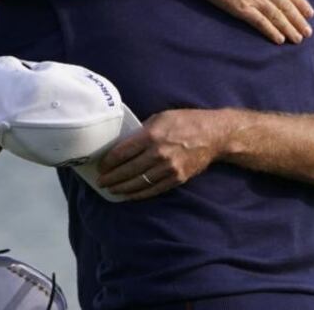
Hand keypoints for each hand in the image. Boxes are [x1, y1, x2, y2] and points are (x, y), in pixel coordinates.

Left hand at [97, 109, 228, 199]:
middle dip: (111, 177)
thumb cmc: (185, 121)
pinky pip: (153, 189)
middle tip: (101, 182)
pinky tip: (128, 195)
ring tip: (111, 190)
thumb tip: (123, 143)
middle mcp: (158, 153)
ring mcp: (168, 168)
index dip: (108, 161)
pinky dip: (138, 194)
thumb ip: (141, 131)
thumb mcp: (160, 117)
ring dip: (122, 188)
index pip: (122, 152)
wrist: (213, 135)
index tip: (100, 166)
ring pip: (138, 182)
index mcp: (151, 135)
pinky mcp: (177, 178)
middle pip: (127, 170)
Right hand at [189, 0, 313, 44]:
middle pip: (285, 5)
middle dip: (298, 20)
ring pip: (276, 15)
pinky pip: (260, 22)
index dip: (300, 2)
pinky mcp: (240, 8)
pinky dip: (271, 31)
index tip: (309, 12)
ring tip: (298, 39)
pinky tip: (279, 39)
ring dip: (289, 28)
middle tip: (307, 32)